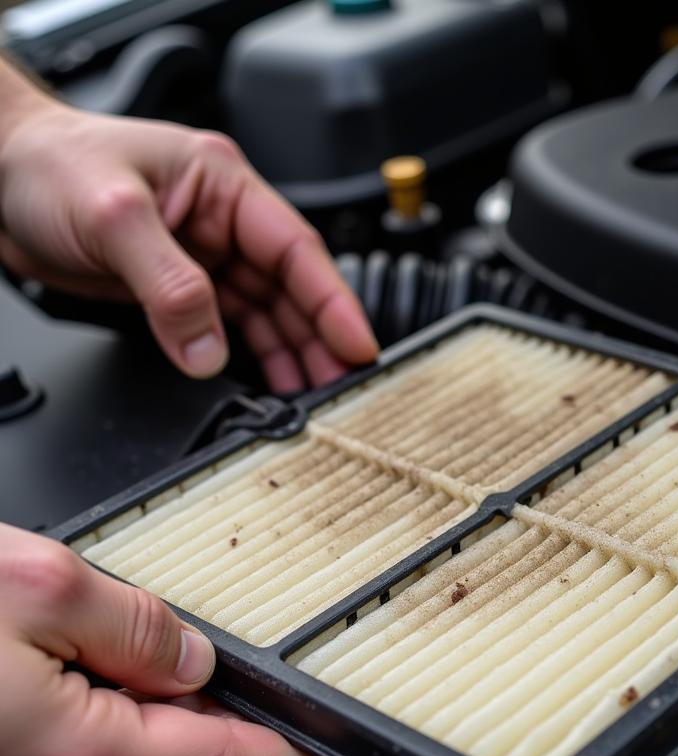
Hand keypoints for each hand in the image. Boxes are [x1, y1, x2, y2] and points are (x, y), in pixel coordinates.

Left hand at [0, 88, 376, 391]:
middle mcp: (221, 221)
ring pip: (264, 313)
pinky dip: (246, 357)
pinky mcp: (178, 286)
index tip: (359, 346)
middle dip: (318, 339)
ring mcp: (203, 255)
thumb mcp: (113, 217)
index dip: (333, 302)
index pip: (296, 250)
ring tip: (311, 395)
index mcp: (223, 186)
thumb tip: (207, 349)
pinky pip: (228, 327)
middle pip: (290, 289)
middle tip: (340, 386)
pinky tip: (262, 382)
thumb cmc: (46, 164)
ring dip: (288, 354)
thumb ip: (169, 285)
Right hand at [0, 523, 349, 755]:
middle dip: (210, 705)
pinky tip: (73, 658)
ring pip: (113, 743)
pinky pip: (66, 744)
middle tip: (232, 664)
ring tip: (127, 639)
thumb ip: (134, 624)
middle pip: (170, 750)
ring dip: (140, 696)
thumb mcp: (37, 589)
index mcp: (77, 751)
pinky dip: (93, 704)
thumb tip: (190, 656)